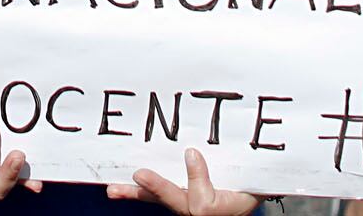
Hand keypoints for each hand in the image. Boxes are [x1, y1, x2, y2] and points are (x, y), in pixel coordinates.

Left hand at [105, 148, 260, 214]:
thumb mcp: (248, 180)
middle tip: (140, 175)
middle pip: (176, 202)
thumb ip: (234, 169)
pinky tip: (115, 188)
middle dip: (157, 189)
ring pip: (158, 201)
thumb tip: (190, 152)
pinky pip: (153, 197)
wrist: (247, 195)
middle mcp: (198, 210)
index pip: (201, 204)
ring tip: (113, 189)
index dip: (197, 177)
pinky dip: (136, 191)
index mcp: (217, 208)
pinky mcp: (175, 200)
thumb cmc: (249, 186)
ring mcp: (184, 205)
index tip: (191, 152)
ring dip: (135, 193)